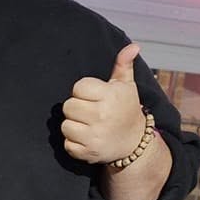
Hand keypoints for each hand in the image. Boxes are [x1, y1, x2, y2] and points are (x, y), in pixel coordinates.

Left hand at [61, 41, 146, 164]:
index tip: (94, 97)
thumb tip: (133, 46)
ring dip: (74, 125)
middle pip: (69, 106)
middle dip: (77, 108)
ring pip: (65, 125)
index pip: (78, 87)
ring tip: (88, 125)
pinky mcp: (88, 153)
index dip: (84, 91)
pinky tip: (87, 138)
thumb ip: (123, 64)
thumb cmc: (126, 109)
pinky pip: (67, 144)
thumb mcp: (126, 86)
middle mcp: (102, 116)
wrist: (134, 143)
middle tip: (90, 112)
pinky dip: (74, 142)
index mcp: (110, 96)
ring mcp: (95, 136)